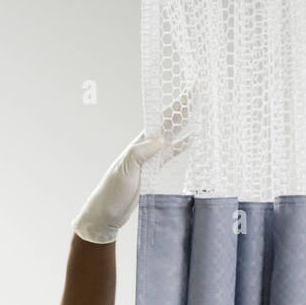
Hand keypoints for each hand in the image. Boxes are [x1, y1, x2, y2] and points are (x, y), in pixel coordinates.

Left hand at [72, 93, 194, 243]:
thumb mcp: (125, 170)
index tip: (190, 90)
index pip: (162, 119)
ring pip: (172, 136)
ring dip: (185, 123)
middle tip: (198, 91)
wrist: (106, 214)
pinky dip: (182, 146)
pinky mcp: (153, 171)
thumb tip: (161, 139)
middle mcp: (146, 148)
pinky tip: (193, 138)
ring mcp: (151, 159)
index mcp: (140, 144)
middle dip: (183, 107)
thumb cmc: (112, 192)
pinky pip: (171, 154)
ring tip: (199, 109)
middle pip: (169, 123)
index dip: (177, 105)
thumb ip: (141, 153)